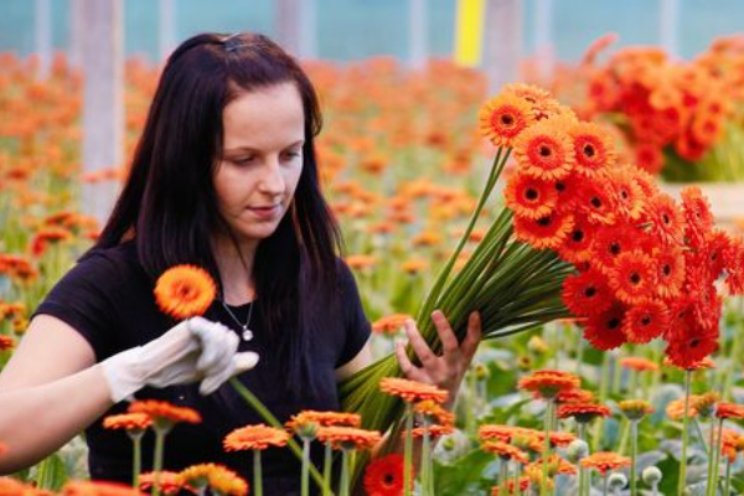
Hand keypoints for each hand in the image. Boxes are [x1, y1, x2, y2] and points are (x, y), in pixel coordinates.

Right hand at [100, 316, 258, 401]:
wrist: (148, 371)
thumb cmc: (175, 370)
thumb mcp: (207, 373)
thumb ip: (230, 366)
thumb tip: (255, 358)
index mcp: (214, 339)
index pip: (233, 346)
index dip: (228, 367)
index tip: (208, 386)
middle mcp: (209, 330)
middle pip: (232, 340)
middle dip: (223, 365)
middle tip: (206, 381)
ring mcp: (201, 326)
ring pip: (226, 337)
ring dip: (217, 360)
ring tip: (202, 372)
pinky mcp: (192, 325)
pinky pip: (213, 331)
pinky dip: (212, 351)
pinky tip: (201, 364)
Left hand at [394, 310, 480, 408]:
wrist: (440, 412)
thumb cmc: (449, 377)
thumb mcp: (459, 364)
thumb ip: (458, 344)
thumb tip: (452, 314)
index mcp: (463, 361)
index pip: (473, 343)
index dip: (475, 328)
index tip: (474, 312)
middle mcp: (452, 369)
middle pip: (450, 345)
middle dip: (443, 328)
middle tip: (435, 311)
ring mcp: (436, 377)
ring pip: (424, 353)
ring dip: (415, 335)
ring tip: (408, 322)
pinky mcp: (420, 384)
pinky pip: (408, 366)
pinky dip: (401, 353)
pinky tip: (398, 342)